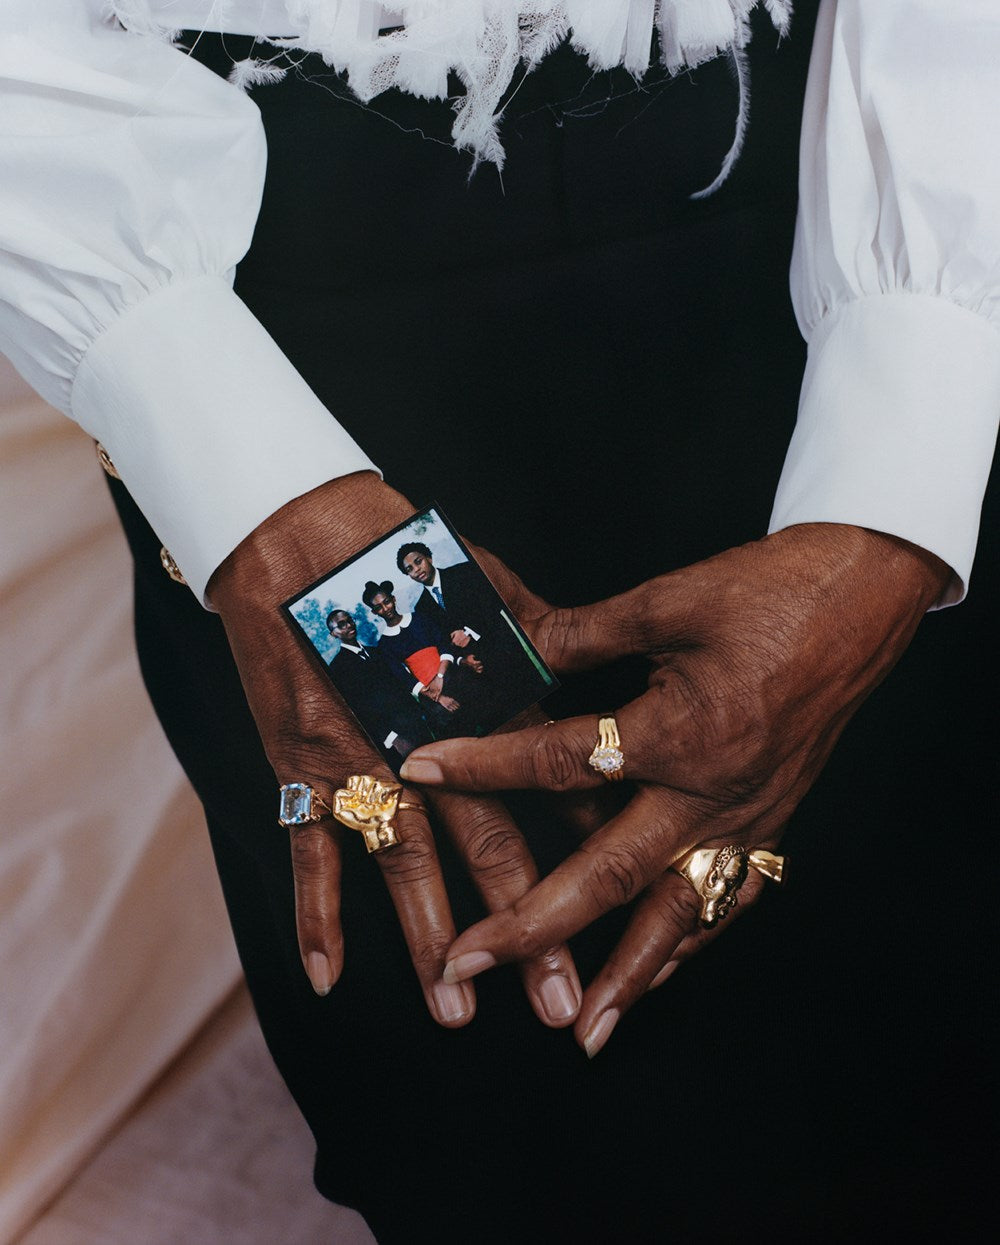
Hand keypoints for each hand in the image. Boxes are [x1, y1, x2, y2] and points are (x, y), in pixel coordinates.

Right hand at [208, 472, 579, 1027]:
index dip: (587, 850)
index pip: (551, 788)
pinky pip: (309, 847)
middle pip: (489, 845)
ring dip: (430, 940)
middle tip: (558, 1001)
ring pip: (406, 863)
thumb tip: (583, 654)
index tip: (625, 905)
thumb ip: (535, 634)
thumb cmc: (402, 557)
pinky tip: (328, 976)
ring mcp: (364, 756)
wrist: (303, 536)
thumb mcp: (485, 586)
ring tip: (455, 1011)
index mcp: (487, 700)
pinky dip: (314, 912)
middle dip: (527, 927)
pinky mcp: (302, 760)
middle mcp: (433, 739)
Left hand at [400, 524, 950, 1052]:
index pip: (562, 762)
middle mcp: (714, 792)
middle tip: (473, 959)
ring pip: (679, 914)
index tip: (421, 771)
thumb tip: (508, 647)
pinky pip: (728, 901)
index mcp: (682, 731)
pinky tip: (656, 973)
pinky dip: (688, 944)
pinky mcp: (772, 822)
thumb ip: (581, 635)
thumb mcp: (667, 602)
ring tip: (581, 1026)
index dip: (484, 765)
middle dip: (537, 924)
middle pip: (612, 873)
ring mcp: (749, 817)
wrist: (862, 597)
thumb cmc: (771, 592)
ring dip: (627, 975)